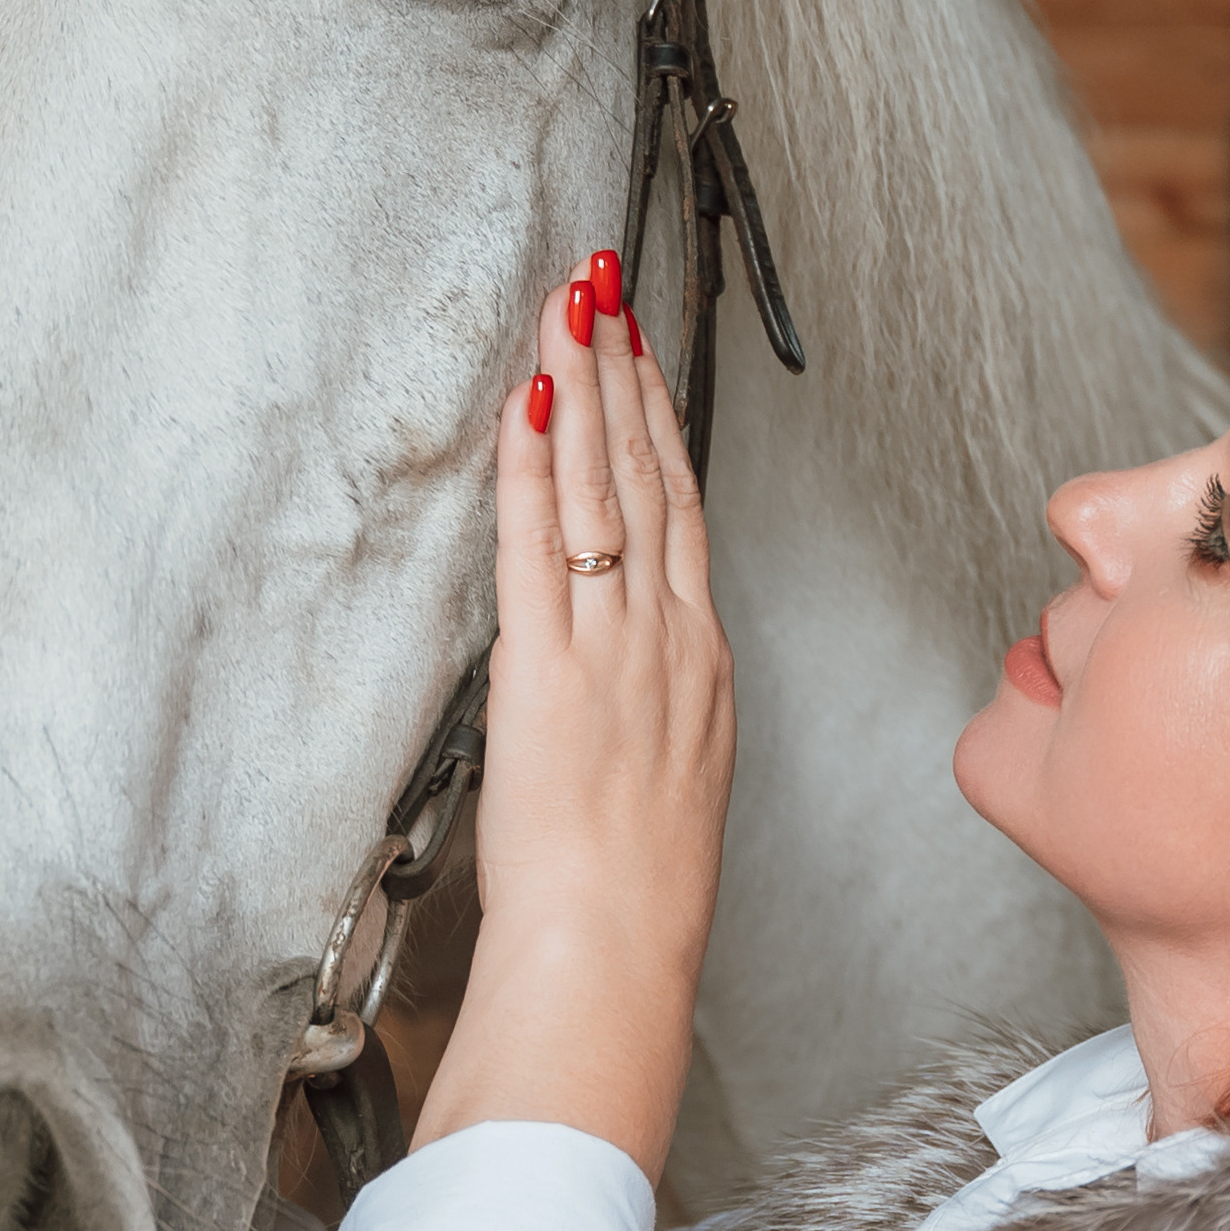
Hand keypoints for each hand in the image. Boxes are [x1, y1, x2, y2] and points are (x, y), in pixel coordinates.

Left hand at [412, 252, 734, 1182]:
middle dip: (623, 366)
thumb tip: (626, 672)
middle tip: (601, 284)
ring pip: (602, 482)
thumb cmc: (643, 889)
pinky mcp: (546, 664)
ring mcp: (611, 641)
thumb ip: (658, 705)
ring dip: (582, 381)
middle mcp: (666, 632)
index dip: (660, 418)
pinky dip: (534, 459)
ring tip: (569, 303)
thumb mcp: (677, 779)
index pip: (683, 507)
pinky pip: (538, 538)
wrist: (619, 946)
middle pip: (648, 471)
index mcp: (701, 658)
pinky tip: (528, 395)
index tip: (642, 353)